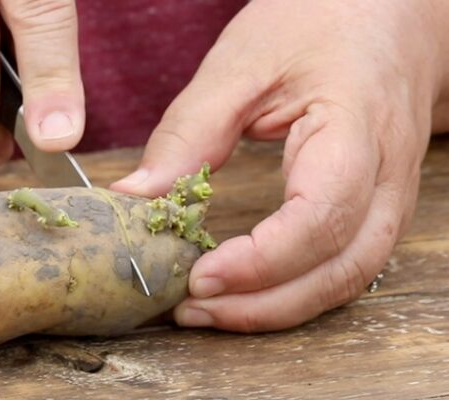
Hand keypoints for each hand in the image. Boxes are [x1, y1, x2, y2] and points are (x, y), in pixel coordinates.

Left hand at [112, 0, 448, 330]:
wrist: (387, 8)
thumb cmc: (318, 19)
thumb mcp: (242, 63)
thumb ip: (189, 132)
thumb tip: (135, 197)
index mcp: (357, 127)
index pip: (320, 216)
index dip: (260, 261)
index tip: (198, 277)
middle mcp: (389, 173)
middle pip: (340, 267)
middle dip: (263, 304)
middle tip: (192, 310)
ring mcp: (394, 192)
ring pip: (349, 278)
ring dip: (279, 307)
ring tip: (212, 311)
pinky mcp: (379, 202)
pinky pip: (347, 263)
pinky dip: (297, 289)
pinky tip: (251, 291)